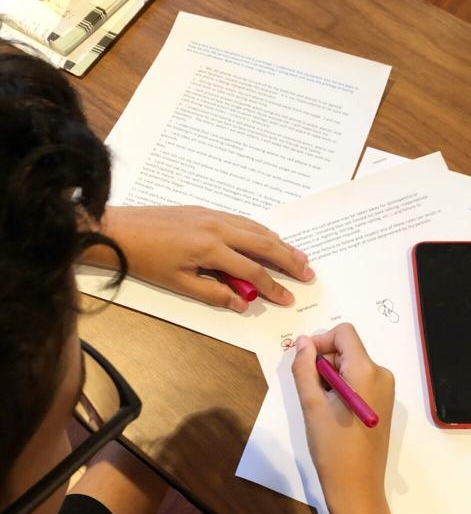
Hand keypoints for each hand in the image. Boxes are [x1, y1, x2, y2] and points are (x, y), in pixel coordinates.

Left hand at [82, 206, 314, 311]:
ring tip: (298, 255)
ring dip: (280, 243)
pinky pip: (243, 220)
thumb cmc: (146, 260)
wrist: (119, 230)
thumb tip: (244, 303)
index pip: (252, 271)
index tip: (288, 297)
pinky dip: (261, 231)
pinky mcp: (207, 210)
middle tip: (308, 272)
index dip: (272, 286)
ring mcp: (214, 216)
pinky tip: (269, 238)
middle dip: (288, 260)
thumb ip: (214, 294)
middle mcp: (218, 228)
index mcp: (210, 249)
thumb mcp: (179, 284)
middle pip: (263, 245)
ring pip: (256, 229)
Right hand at [292, 324, 409, 513]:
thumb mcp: (311, 404)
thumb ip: (304, 368)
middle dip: (323, 363)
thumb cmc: (332, 448)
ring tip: (320, 407)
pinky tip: (332, 413)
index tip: (304, 363)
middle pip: (346, 350)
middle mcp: (381, 374)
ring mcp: (384, 390)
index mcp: (367, 371)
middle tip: (309, 392)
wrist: (357, 489)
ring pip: (349, 366)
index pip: (344, 333)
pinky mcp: (382, 403)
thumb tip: (302, 342)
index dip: (320, 341)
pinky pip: (358, 381)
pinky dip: (340, 388)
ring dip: (329, 378)